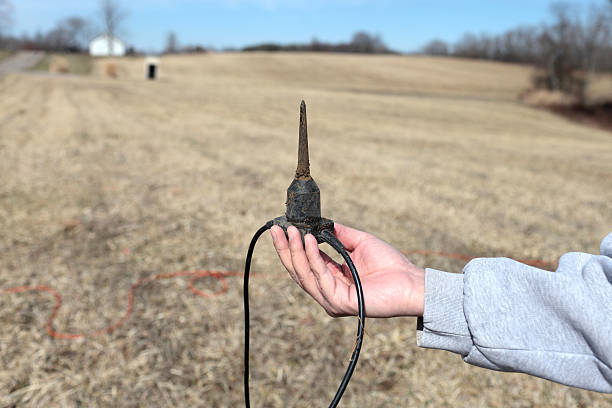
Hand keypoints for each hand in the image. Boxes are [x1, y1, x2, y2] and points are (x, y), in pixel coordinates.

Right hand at [270, 223, 424, 317]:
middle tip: (277, 229)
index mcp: (331, 280)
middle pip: (298, 271)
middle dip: (286, 249)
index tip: (282, 228)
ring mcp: (332, 300)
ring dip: (296, 252)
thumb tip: (319, 223)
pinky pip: (321, 278)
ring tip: (292, 231)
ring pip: (305, 275)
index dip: (290, 247)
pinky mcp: (340, 303)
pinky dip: (313, 258)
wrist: (411, 281)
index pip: (303, 264)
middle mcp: (328, 292)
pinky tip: (310, 241)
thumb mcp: (359, 242)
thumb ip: (338, 234)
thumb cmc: (390, 264)